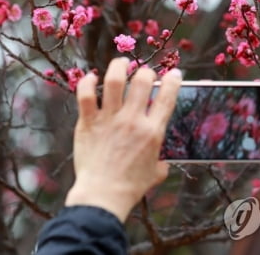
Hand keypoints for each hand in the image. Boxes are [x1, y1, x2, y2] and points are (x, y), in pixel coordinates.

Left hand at [65, 58, 181, 221]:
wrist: (103, 195)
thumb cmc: (130, 187)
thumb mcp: (155, 173)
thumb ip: (161, 162)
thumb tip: (163, 161)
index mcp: (152, 131)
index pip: (167, 97)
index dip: (173, 80)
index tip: (174, 73)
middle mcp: (132, 120)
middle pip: (142, 81)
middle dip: (146, 71)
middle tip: (144, 72)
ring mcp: (109, 119)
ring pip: (114, 80)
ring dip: (119, 66)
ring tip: (122, 63)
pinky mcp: (88, 122)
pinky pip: (86, 94)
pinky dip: (87, 81)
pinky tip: (91, 77)